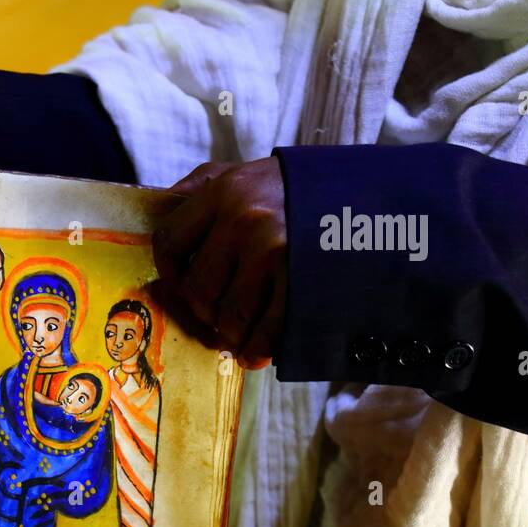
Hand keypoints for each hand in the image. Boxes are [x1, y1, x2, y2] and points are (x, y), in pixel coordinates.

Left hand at [152, 157, 287, 369]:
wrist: (367, 192)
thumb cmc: (292, 187)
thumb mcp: (242, 172)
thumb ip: (199, 188)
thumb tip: (160, 211)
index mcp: (223, 191)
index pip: (169, 242)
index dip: (169, 271)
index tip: (180, 282)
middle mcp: (244, 219)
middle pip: (198, 288)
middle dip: (202, 310)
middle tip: (213, 316)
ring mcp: (274, 250)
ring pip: (230, 314)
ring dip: (229, 334)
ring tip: (234, 336)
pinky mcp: (303, 278)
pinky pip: (268, 328)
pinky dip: (257, 348)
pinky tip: (254, 354)